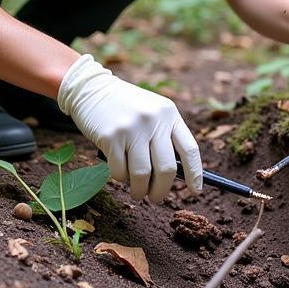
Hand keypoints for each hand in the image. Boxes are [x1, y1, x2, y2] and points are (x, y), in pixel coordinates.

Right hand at [57, 54, 201, 201]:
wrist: (92, 89)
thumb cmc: (126, 108)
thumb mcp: (152, 113)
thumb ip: (164, 137)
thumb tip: (175, 177)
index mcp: (169, 114)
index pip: (190, 149)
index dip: (195, 174)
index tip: (196, 191)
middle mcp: (154, 120)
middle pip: (166, 168)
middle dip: (161, 190)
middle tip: (156, 198)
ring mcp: (132, 128)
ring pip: (142, 174)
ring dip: (139, 190)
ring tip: (137, 192)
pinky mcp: (110, 136)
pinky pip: (119, 171)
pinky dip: (120, 178)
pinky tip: (119, 172)